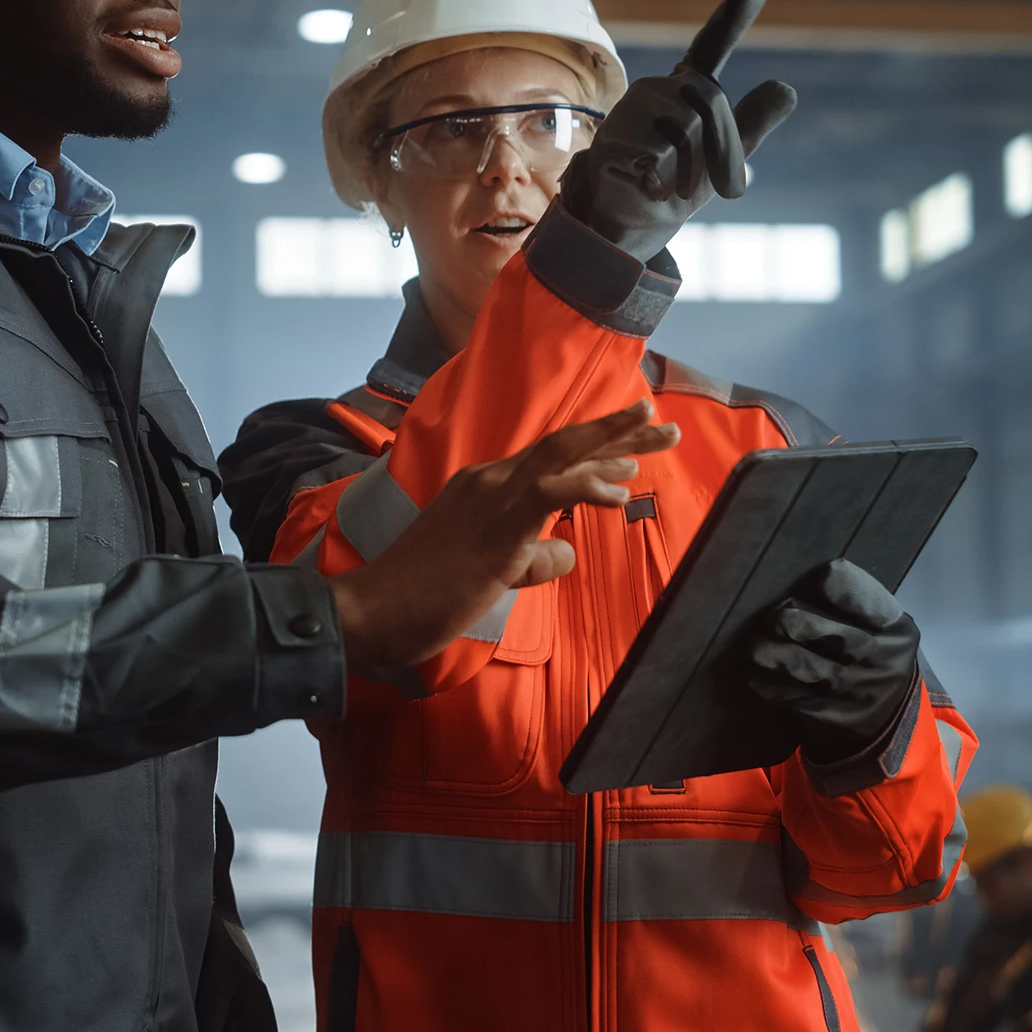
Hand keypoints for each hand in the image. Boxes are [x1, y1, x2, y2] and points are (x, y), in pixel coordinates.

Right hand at [330, 400, 680, 671]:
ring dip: (615, 443)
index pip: (548, 458)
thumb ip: (531, 557)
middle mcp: (489, 480)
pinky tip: (620, 492)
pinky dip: (588, 485)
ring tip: (660, 432)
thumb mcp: (489, 574)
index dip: (594, 450)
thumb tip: (568, 550)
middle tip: (660, 421)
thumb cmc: (419, 597)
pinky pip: (550, 494)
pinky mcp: (496, 526)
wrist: (371, 611)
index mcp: (483, 486)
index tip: (632, 447)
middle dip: (616, 431)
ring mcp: (491, 498)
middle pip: (564, 445)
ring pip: (562, 456)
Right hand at [557, 0, 798, 261]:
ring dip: (687, 168)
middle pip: (711, 103)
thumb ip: (754, 122)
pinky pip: (658, 152)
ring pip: (686, 128)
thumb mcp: (725, 157)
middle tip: (692, 178)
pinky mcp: (614, 135)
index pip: (714, 44)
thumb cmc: (675, 184)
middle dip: (715, 148)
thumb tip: (787, 88)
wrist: (623, 222)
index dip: (735, 12)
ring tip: (664, 181)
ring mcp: (633, 110)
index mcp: (689, 89)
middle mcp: (660, 89)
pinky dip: (660, 178)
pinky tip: (645, 183)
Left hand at [746, 558, 918, 763]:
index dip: (839, 584)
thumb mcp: (884, 632)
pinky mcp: (833, 720)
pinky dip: (766, 682)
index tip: (820, 577)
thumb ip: (854, 607)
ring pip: (806, 666)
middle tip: (771, 618)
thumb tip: (801, 584)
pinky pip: (791, 697)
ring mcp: (857, 693)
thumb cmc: (875, 661)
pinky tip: (755, 672)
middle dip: (793, 621)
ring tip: (757, 643)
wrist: (889, 724)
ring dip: (771, 651)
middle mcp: (882, 662)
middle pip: (834, 635)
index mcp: (897, 632)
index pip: (869, 601)